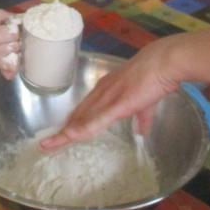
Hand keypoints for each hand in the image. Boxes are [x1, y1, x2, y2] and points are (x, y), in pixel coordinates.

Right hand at [0, 10, 20, 78]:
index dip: (17, 31)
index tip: (15, 29)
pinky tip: (13, 60)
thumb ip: (11, 16)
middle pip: (16, 48)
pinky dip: (13, 68)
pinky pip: (8, 73)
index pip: (14, 36)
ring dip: (17, 53)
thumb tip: (26, 20)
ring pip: (15, 61)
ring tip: (13, 46)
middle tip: (15, 38)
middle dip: (18, 42)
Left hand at [40, 38, 180, 149]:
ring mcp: (106, 98)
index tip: (61, 134)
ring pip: (81, 120)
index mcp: (106, 91)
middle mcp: (101, 93)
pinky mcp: (116, 104)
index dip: (71, 123)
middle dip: (61, 132)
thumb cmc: (154, 78)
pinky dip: (82, 129)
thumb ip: (143, 118)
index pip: (84, 111)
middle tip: (46, 145)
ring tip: (48, 146)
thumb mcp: (145, 102)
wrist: (162, 63)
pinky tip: (70, 136)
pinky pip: (96, 120)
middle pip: (76, 116)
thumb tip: (142, 132)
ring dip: (65, 134)